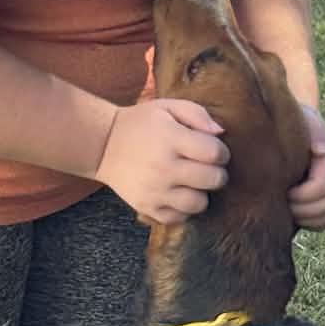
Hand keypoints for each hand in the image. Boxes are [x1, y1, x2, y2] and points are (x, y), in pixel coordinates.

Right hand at [92, 99, 227, 223]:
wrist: (103, 145)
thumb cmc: (141, 124)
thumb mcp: (167, 107)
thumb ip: (197, 114)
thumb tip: (221, 133)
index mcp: (171, 139)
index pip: (215, 153)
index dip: (221, 152)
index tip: (212, 150)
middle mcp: (164, 167)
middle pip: (213, 180)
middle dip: (216, 172)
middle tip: (205, 167)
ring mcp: (155, 190)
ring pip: (199, 204)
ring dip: (202, 193)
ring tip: (192, 183)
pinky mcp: (147, 207)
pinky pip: (179, 217)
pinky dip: (183, 209)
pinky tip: (178, 194)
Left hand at [289, 105, 324, 229]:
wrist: (292, 129)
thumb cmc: (292, 124)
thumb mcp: (302, 121)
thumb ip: (312, 132)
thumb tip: (322, 151)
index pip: (321, 188)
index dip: (301, 196)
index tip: (283, 190)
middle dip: (301, 208)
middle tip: (282, 200)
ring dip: (306, 217)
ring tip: (286, 207)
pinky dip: (311, 223)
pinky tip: (295, 214)